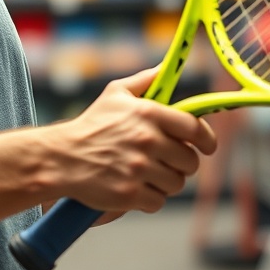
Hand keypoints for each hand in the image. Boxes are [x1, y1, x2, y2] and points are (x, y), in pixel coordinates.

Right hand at [54, 67, 216, 213]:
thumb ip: (146, 80)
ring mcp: (139, 169)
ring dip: (166, 182)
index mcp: (149, 113)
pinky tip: (136, 187)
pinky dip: (150, 198)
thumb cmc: (91, 125)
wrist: (62, 158)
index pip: (195, 128)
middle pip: (190, 161)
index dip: (207, 140)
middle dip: (182, 164)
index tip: (207, 146)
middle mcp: (147, 140)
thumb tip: (167, 67)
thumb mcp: (116, 94)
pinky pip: (158, 202)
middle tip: (167, 161)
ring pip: (176, 183)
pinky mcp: (130, 194)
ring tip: (147, 174)